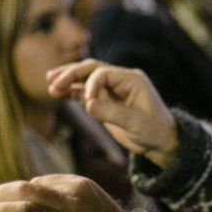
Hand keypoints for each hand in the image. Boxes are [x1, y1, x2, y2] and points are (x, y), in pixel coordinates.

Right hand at [46, 59, 178, 167]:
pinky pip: (85, 92)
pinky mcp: (106, 100)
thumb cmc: (154, 131)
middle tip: (53, 82)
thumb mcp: (135, 123)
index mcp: (131, 79)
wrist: (161, 142)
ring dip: (68, 81)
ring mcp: (112, 89)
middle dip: (72, 74)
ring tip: (50, 85)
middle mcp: (120, 80)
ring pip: (85, 79)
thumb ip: (111, 112)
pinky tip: (58, 94)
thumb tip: (88, 104)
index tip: (88, 103)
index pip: (104, 73)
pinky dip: (72, 92)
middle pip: (91, 69)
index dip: (91, 85)